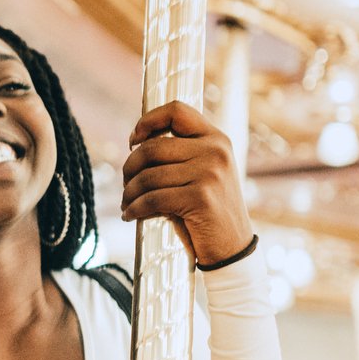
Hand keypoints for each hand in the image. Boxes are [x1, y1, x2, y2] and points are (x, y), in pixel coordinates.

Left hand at [119, 101, 251, 266]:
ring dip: (129, 192)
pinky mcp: (200, 197)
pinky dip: (134, 208)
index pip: (176, 111)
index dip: (147, 121)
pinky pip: (152, 198)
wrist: (232, 248)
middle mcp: (215, 151)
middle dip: (130, 167)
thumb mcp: (204, 173)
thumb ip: (182, 154)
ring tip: (126, 203)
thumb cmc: (208, 211)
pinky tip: (129, 215)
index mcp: (216, 139)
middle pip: (153, 147)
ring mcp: (210, 173)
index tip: (132, 141)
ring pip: (148, 176)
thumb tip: (137, 143)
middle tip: (125, 185)